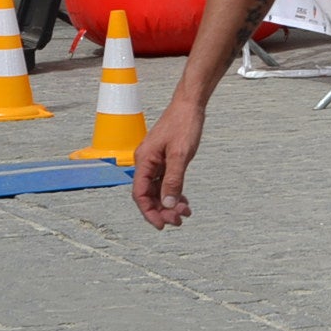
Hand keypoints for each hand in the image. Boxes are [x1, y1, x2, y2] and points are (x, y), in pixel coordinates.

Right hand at [131, 102, 203, 228]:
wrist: (190, 105)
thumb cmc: (183, 124)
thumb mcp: (181, 154)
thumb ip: (174, 180)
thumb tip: (168, 204)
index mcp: (144, 161)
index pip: (140, 194)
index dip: (149, 212)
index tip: (161, 225)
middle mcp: (146, 162)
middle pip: (149, 194)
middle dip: (162, 210)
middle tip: (178, 221)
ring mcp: (155, 161)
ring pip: (159, 189)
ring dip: (170, 203)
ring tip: (185, 214)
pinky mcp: (165, 159)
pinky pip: (166, 181)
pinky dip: (174, 192)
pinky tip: (184, 201)